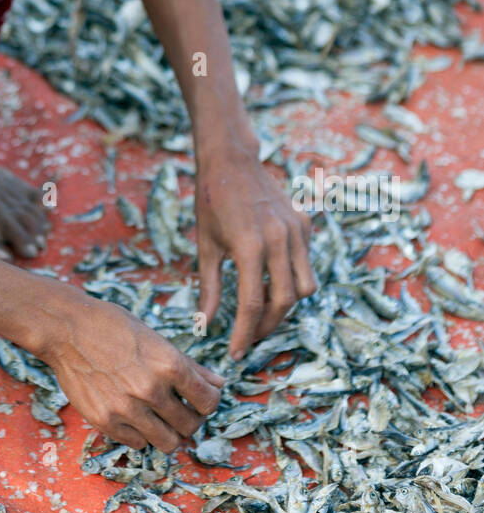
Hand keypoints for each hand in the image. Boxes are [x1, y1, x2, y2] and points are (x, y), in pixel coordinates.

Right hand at [42, 295, 223, 452]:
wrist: (66, 329)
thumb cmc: (113, 326)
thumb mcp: (156, 339)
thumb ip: (190, 366)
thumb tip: (219, 384)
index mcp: (169, 364)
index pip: (208, 402)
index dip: (208, 402)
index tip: (199, 399)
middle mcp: (151, 389)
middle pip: (191, 426)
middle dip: (190, 419)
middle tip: (180, 408)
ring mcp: (127, 408)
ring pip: (168, 443)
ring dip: (169, 432)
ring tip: (160, 417)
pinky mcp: (105, 421)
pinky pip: (138, 443)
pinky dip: (141, 434)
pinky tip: (135, 416)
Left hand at [195, 140, 316, 360]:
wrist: (231, 160)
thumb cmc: (212, 202)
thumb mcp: (206, 246)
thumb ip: (209, 289)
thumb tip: (206, 326)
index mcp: (250, 245)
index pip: (252, 304)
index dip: (244, 334)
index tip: (236, 352)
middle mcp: (279, 239)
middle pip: (284, 301)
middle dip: (267, 325)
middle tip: (250, 336)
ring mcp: (296, 230)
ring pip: (305, 287)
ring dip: (286, 304)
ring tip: (261, 308)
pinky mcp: (305, 223)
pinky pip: (307, 263)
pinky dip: (293, 278)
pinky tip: (271, 278)